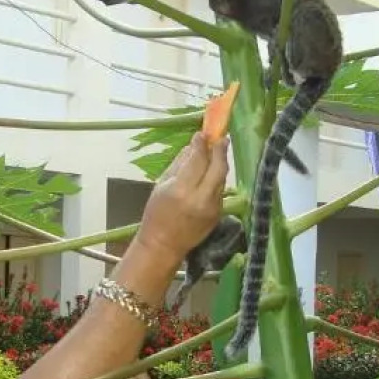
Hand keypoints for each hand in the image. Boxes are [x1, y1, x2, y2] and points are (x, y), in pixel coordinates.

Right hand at [134, 133, 229, 264]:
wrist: (163, 245)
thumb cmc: (156, 214)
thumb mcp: (161, 185)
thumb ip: (179, 165)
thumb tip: (192, 146)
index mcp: (182, 190)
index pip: (198, 160)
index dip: (202, 144)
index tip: (202, 133)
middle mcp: (201, 198)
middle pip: (218, 168)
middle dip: (220, 150)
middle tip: (220, 137)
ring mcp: (213, 208)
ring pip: (222, 178)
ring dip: (220, 163)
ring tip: (218, 151)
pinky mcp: (219, 214)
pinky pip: (220, 190)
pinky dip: (217, 179)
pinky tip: (212, 173)